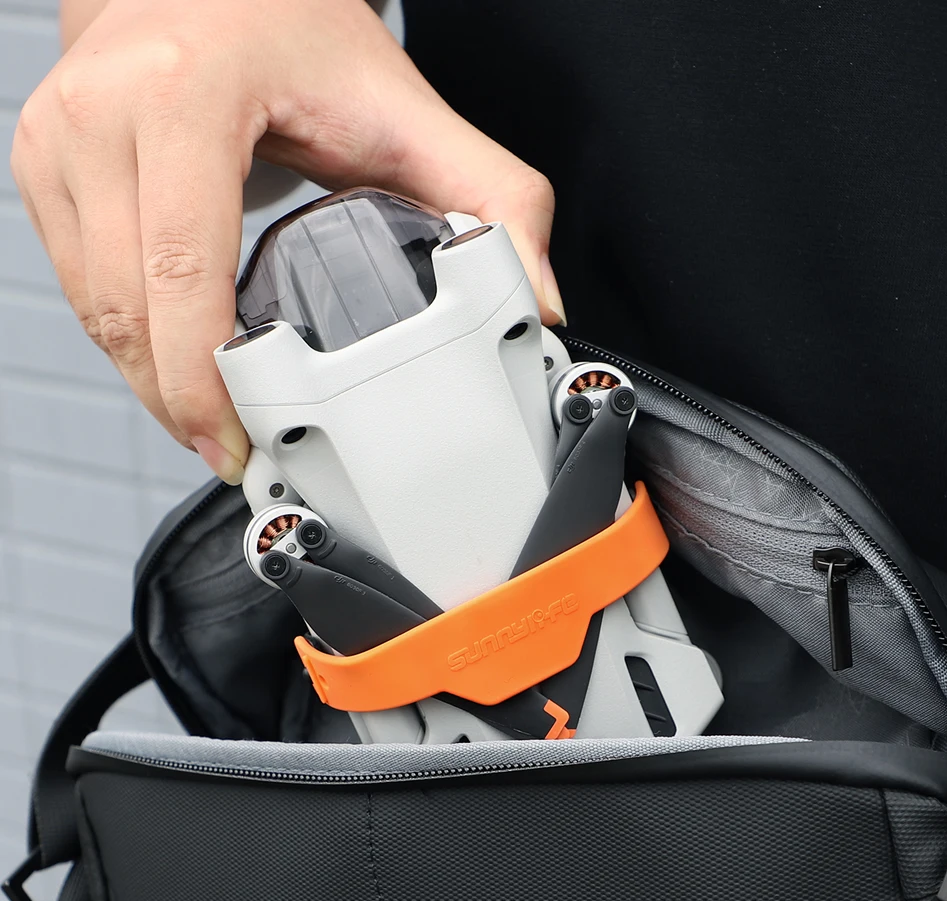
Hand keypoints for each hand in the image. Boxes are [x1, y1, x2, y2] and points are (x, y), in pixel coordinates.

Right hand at [12, 0, 562, 483]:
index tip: (240, 441)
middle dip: (178, 405)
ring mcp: (59, 139)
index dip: (204, 380)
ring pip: (93, 310)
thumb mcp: (408, 110)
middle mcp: (103, 113)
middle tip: (234, 452)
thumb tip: (537, 299)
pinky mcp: (43, 165)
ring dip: (151, 384)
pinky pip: (77, 287)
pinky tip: (175, 368)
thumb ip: (494, 199)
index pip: (181, 269)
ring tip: (211, 424)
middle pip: (127, 308)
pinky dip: (129, 342)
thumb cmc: (296, 30)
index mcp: (186, 97)